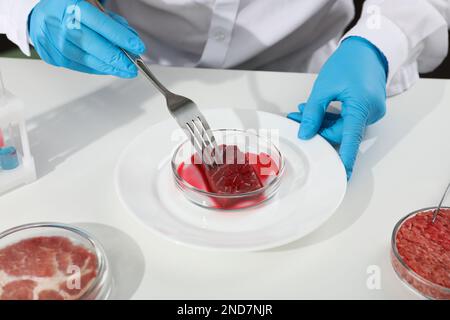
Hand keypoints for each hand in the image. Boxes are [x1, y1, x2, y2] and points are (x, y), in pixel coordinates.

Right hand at [29, 0, 145, 77]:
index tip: (137, 46)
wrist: (39, 14)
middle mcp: (59, 24)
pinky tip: (108, 68)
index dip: (121, 37)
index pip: (101, 24)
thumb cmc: (69, 9)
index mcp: (70, 6)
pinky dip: (97, 68)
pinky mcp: (52, 56)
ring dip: (110, 67)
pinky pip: (80, 66)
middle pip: (94, 46)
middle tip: (133, 67)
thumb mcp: (91, 5)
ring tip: (125, 70)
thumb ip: (112, 21)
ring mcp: (53, 42)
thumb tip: (131, 39)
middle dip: (117, 59)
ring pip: (87, 60)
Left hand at [288, 36, 387, 178]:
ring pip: (343, 126)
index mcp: (361, 107)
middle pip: (341, 132)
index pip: (350, 139)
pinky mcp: (367, 107)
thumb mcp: (324, 88)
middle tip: (296, 119)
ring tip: (302, 111)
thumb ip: (313, 113)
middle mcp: (370, 113)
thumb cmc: (348, 62)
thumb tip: (305, 134)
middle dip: (317, 129)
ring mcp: (370, 111)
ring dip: (322, 122)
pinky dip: (332, 117)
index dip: (345, 159)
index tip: (342, 175)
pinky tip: (317, 109)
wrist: (368, 47)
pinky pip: (348, 119)